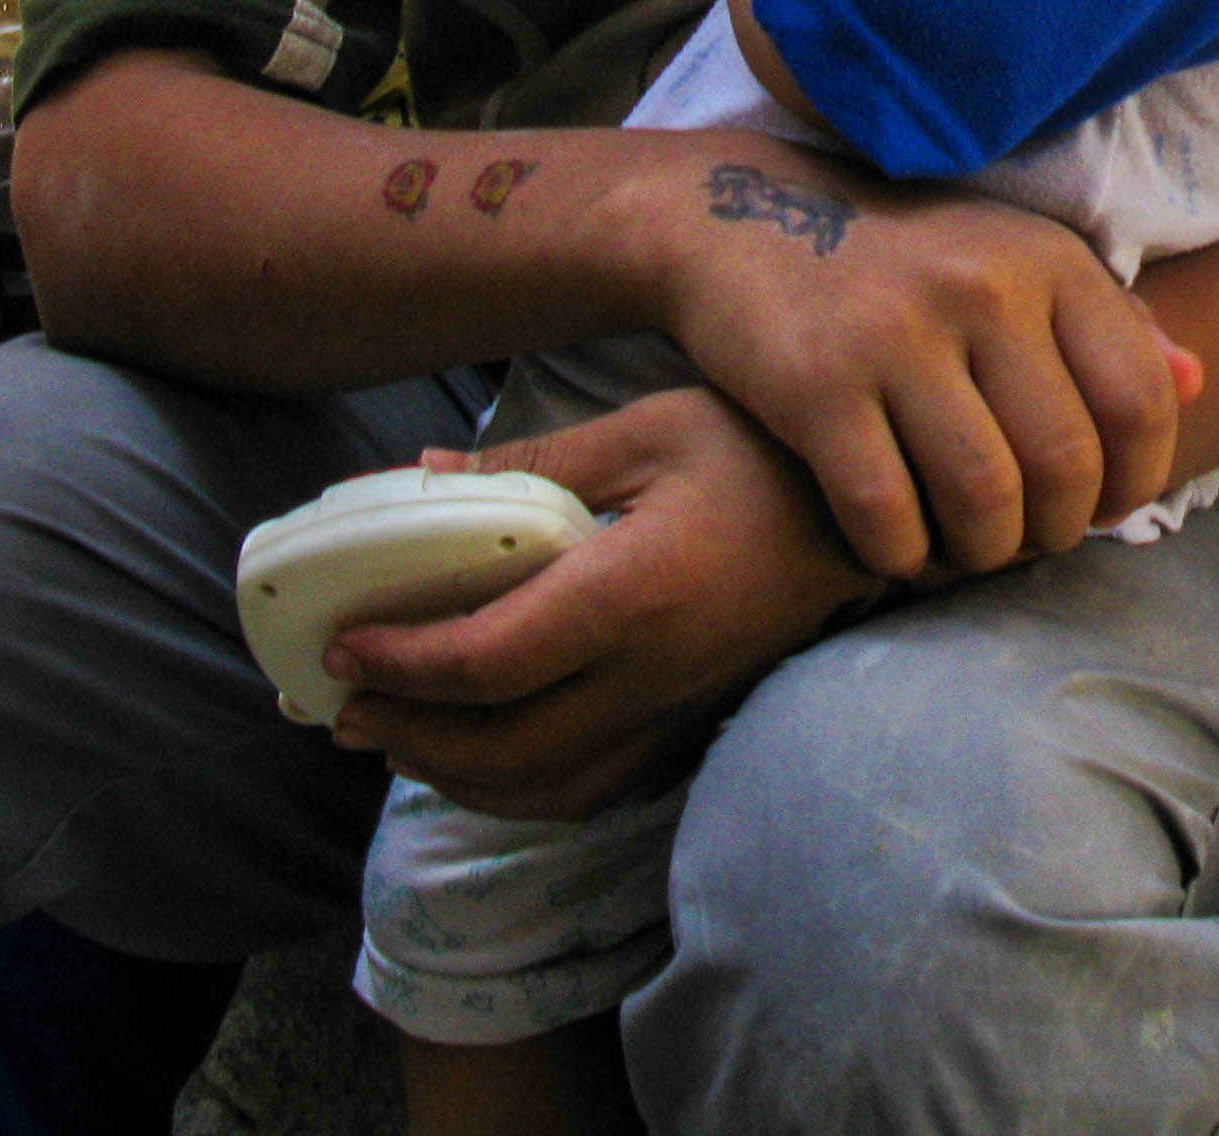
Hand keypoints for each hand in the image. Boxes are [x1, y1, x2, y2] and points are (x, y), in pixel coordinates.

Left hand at [329, 389, 860, 821]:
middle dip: (407, 734)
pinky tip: (485, 755)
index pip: (490, 659)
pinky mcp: (694, 723)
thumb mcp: (646, 428)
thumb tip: (418, 479)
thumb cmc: (761, 452)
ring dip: (455, 777)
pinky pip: (592, 789)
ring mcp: (679, 710)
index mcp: (634, 593)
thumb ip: (532, 462)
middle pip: (502, 749)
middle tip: (344, 704)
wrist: (876, 508)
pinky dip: (522, 791)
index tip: (342, 643)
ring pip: (544, 788)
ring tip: (397, 735)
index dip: (402, 663)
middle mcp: (654, 673)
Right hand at [657, 155, 1188, 577]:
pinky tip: (895, 539)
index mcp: (1048, 260)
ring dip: (983, 552)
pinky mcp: (817, 386)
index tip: (1103, 505)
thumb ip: (1110, 323)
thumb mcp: (1012, 260)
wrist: (736, 216)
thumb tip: (1198, 383)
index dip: (1136, 479)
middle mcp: (983, 290)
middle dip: (1057, 529)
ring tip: (969, 544)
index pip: (1141, 400)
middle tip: (1029, 536)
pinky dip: (900, 553)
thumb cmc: (901, 258)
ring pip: (984, 501)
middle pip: (1066, 465)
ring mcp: (898, 336)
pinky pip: (886, 514)